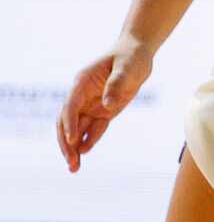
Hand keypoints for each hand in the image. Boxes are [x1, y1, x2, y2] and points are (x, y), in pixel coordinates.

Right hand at [57, 37, 152, 171]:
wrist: (138, 53)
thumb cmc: (131, 56)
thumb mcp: (127, 66)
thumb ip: (117, 83)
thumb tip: (107, 105)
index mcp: (82, 82)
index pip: (70, 106)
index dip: (70, 124)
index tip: (73, 140)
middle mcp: (82, 96)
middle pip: (67, 122)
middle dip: (67, 143)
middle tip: (71, 162)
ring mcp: (91, 105)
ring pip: (77, 130)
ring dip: (74, 148)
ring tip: (74, 168)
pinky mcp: (102, 112)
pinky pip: (93, 130)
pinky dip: (88, 141)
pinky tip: (86, 152)